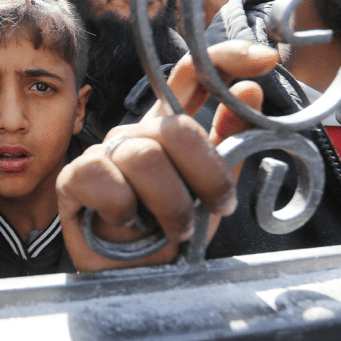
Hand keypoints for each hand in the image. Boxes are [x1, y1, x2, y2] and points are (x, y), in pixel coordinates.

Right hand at [57, 40, 278, 271]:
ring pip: (146, 157)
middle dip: (206, 176)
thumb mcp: (210, 192)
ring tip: (172, 230)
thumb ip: (229, 145)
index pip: (190, 76)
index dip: (226, 59)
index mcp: (169, 130)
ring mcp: (103, 151)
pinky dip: (125, 210)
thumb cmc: (167, 235)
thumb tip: (251, 89)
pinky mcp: (75, 176)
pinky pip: (107, 179)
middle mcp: (136, 133)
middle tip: (215, 209)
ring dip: (170, 205)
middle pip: (178, 128)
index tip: (265, 60)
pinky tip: (125, 224)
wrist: (131, 281)